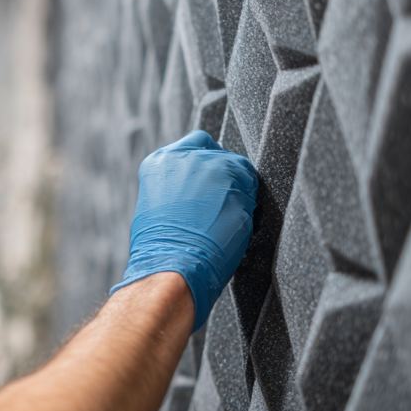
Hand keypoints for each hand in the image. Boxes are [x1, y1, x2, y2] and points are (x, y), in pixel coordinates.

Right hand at [111, 130, 257, 330]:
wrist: (173, 266)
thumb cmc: (162, 249)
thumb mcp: (158, 206)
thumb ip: (178, 187)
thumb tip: (199, 189)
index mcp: (161, 162)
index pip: (197, 143)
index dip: (208, 162)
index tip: (211, 180)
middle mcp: (186, 157)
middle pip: (221, 155)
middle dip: (224, 179)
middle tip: (219, 208)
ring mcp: (212, 165)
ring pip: (240, 170)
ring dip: (239, 194)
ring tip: (224, 222)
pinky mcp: (236, 179)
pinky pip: (252, 190)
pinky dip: (249, 209)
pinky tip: (233, 227)